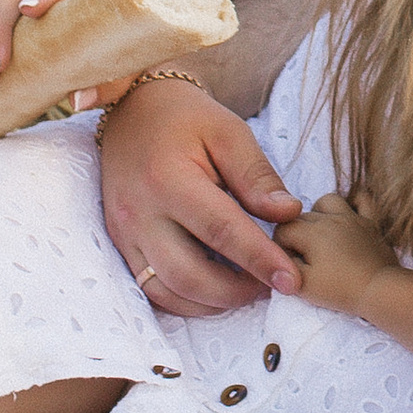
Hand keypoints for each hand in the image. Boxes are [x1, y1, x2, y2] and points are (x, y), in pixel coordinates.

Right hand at [98, 77, 304, 312]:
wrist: (134, 109)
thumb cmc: (188, 119)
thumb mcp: (230, 133)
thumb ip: (257, 176)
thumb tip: (288, 213)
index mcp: (169, 179)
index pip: (222, 231)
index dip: (260, 260)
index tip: (292, 281)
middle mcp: (140, 212)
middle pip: (190, 275)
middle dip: (237, 292)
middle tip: (271, 287)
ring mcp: (125, 232)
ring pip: (168, 291)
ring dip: (212, 302)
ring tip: (248, 289)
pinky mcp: (120, 243)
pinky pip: (150, 288)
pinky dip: (185, 299)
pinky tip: (215, 290)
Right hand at [275, 192, 400, 315]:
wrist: (380, 290)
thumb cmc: (340, 290)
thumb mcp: (303, 284)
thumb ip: (286, 266)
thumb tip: (283, 255)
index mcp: (312, 231)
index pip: (282, 230)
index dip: (280, 247)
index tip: (288, 263)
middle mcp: (331, 218)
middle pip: (302, 216)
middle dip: (296, 234)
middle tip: (302, 257)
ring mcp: (353, 218)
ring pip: (328, 201)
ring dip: (319, 213)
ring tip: (321, 234)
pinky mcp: (371, 223)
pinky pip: (363, 200)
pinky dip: (354, 204)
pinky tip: (349, 216)